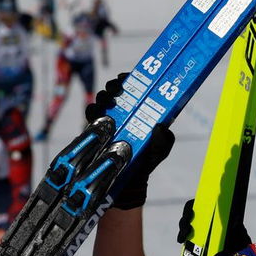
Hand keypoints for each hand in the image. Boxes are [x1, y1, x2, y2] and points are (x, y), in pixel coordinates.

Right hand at [87, 73, 173, 210]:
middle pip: (115, 90)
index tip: (128, 77)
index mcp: (139, 111)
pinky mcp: (96, 128)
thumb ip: (164, 139)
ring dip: (104, 96)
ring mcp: (108, 119)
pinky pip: (90, 115)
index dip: (129, 80)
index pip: (134, 89)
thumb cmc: (147, 160)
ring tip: (109, 101)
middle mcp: (123, 112)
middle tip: (117, 89)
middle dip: (115, 85)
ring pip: (102, 99)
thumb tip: (161, 127)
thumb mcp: (161, 149)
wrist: (129, 179)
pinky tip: (97, 112)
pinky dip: (92, 110)